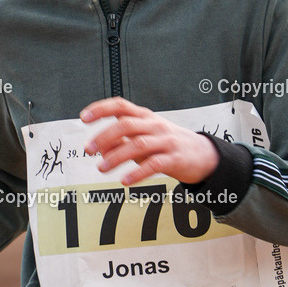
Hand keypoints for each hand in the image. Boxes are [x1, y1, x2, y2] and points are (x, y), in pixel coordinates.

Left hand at [80, 97, 218, 185]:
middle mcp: (154, 125)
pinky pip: (153, 164)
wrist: (204, 154)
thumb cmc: (168, 144)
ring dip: (116, 157)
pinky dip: (137, 173)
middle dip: (103, 137)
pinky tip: (124, 181)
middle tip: (88, 150)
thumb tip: (99, 148)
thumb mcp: (145, 138)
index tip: (83, 117)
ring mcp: (165, 141)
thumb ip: (122, 141)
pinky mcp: (175, 159)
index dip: (101, 109)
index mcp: (145, 117)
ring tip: (101, 168)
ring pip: (137, 145)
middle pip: (125, 125)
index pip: (120, 106)